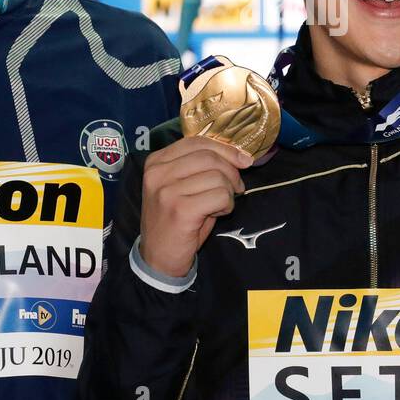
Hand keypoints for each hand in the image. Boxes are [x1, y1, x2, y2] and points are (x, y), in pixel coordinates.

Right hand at [139, 136, 250, 278]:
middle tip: (235, 188)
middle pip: (209, 157)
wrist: (158, 258)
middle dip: (231, 172)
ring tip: (220, 205)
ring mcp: (166, 191)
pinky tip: (217, 214)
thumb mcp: (181, 186)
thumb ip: (200, 167)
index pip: (197, 141)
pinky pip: (219, 195)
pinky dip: (226, 205)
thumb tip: (240, 156)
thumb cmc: (175, 220)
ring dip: (228, 192)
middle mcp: (157, 173)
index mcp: (156, 161)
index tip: (243, 160)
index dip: (225, 149)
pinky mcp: (180, 210)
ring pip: (217, 177)